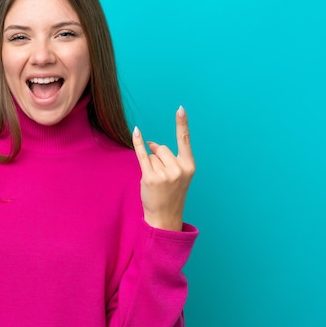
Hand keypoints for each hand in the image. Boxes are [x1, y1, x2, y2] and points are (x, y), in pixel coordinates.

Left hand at [132, 106, 194, 230]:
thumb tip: (152, 143)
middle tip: (161, 177)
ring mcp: (165, 174)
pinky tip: (136, 132)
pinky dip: (138, 144)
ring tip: (156, 183)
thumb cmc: (171, 195)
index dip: (182, 123)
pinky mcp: (150, 178)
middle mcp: (179, 169)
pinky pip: (142, 156)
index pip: (184, 140)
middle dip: (158, 157)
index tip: (180, 108)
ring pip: (152, 156)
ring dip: (151, 165)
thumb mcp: (179, 176)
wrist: (165, 217)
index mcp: (189, 166)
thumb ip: (170, 158)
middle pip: (162, 148)